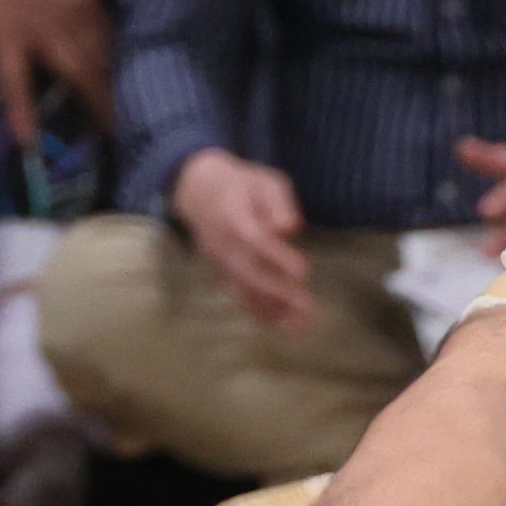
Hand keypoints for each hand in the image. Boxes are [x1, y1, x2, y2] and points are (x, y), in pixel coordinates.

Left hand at [0, 0, 114, 143]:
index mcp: (8, 30)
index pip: (16, 82)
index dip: (23, 115)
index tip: (31, 145)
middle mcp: (45, 26)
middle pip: (78, 74)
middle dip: (97, 107)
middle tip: (111, 137)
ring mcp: (74, 13)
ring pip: (101, 60)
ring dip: (111, 90)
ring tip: (121, 115)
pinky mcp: (92, 2)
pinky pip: (108, 40)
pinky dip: (114, 63)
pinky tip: (119, 78)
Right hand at [174, 149, 315, 331]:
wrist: (198, 192)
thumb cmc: (242, 186)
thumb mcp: (264, 181)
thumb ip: (279, 202)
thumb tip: (289, 227)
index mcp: (235, 215)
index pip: (255, 239)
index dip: (278, 257)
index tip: (304, 271)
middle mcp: (223, 243)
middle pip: (248, 272)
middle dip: (278, 292)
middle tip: (307, 307)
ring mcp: (219, 261)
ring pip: (242, 290)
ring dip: (271, 309)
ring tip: (299, 324)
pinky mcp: (220, 274)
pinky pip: (238, 296)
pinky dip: (259, 312)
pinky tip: (283, 323)